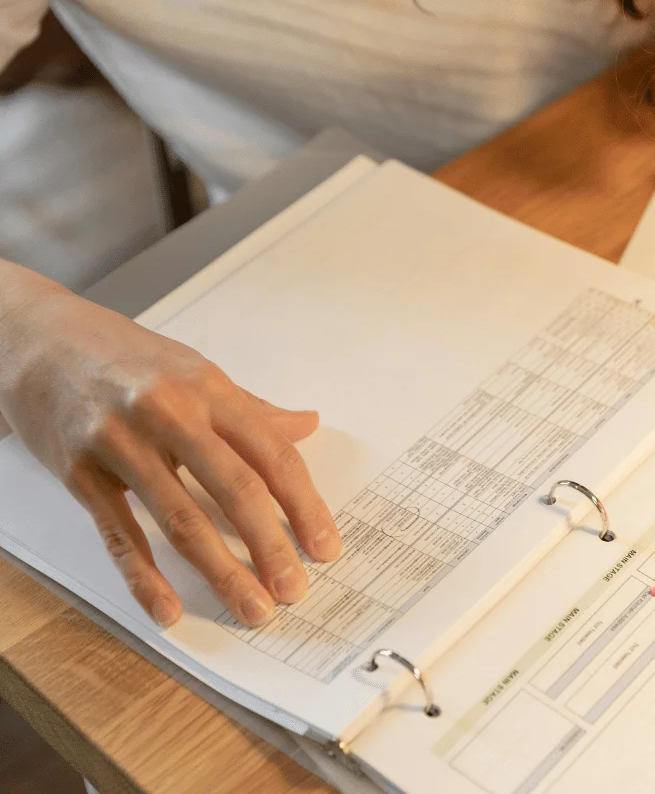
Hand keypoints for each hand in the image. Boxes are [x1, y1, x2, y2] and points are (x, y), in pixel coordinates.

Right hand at [0, 261, 341, 627]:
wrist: (35, 338)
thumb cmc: (123, 357)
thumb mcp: (195, 371)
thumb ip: (252, 408)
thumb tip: (309, 424)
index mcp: (209, 389)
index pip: (272, 455)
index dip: (305, 506)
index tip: (326, 547)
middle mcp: (170, 413)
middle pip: (235, 489)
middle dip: (270, 547)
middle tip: (294, 591)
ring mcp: (121, 443)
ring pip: (181, 518)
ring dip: (221, 571)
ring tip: (251, 607)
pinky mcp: (78, 472)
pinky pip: (118, 534)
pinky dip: (144, 577)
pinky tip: (167, 609)